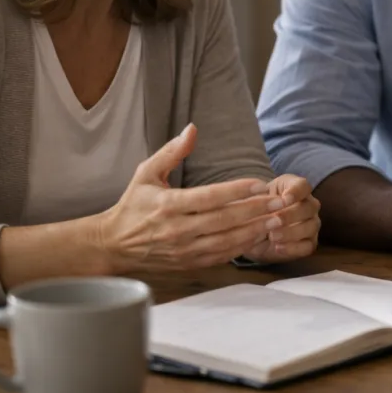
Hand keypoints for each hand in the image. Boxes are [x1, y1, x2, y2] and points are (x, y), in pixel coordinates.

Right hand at [97, 124, 280, 271]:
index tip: (260, 183)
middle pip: (223, 220)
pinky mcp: (188, 263)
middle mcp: (177, 229)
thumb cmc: (133, 205)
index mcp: (168, 205)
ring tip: (276, 220)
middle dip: (254, 210)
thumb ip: (171, 152)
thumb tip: (192, 129)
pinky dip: (240, 247)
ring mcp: (183, 250)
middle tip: (278, 202)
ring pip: (225, 241)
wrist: (113, 245)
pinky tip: (257, 237)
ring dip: (253, 231)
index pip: (209, 197)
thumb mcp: (146, 173)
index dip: (236, 191)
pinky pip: (220, 256)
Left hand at [241, 175, 320, 262]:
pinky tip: (278, 247)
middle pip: (310, 206)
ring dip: (292, 232)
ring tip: (273, 236)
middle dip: (292, 214)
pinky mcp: (309, 243)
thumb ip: (259, 199)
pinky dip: (293, 247)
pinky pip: (308, 246)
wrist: (252, 231)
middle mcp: (308, 205)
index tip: (284, 199)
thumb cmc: (256, 209)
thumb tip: (261, 203)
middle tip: (275, 220)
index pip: (303, 185)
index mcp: (295, 189)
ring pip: (311, 226)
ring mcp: (311, 224)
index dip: (296, 192)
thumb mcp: (254, 200)